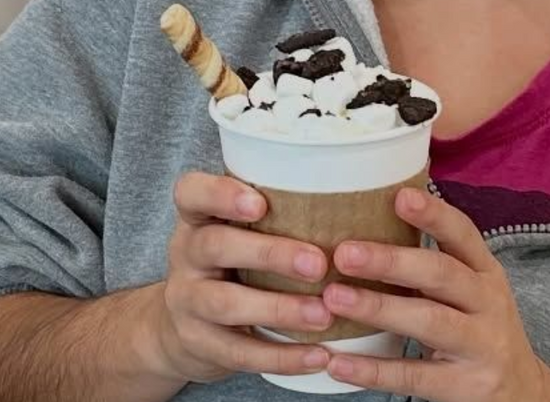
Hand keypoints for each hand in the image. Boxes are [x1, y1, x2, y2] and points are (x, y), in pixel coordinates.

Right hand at [144, 171, 337, 385]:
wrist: (181, 328)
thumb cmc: (231, 266)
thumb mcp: (236, 233)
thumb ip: (277, 215)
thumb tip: (368, 197)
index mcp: (198, 219)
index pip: (191, 193)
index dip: (220, 194)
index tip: (260, 203)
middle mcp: (186, 254)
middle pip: (215, 246)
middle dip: (267, 253)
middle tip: (317, 263)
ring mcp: (188, 301)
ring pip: (225, 303)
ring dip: (278, 308)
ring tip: (324, 314)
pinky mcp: (199, 344)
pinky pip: (239, 353)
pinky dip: (282, 357)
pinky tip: (319, 356)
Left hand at [317, 187, 549, 400]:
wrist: (523, 394)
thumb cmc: (477, 328)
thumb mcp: (469, 290)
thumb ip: (430, 263)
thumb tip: (360, 224)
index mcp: (484, 271)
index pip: (463, 234)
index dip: (434, 214)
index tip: (399, 196)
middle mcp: (488, 304)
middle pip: (442, 275)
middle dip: (392, 262)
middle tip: (344, 253)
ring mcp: (482, 347)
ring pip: (430, 322)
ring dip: (379, 308)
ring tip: (334, 298)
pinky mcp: (467, 388)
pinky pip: (416, 377)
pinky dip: (375, 370)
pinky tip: (339, 362)